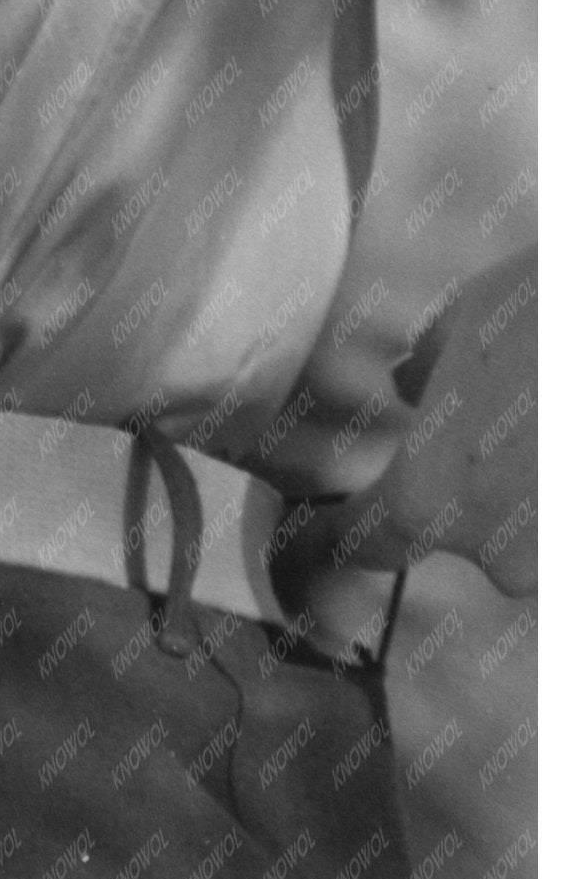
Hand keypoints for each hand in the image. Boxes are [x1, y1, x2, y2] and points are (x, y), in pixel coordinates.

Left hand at [278, 251, 537, 602]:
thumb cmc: (545, 314)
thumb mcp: (460, 325)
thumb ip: (425, 374)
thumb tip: (410, 390)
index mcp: (429, 496)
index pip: (366, 540)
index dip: (336, 538)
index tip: (317, 540)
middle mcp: (496, 552)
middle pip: (465, 530)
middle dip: (475, 481)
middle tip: (500, 416)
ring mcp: (560, 564)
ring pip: (530, 529)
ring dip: (531, 485)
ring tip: (542, 417)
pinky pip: (563, 520)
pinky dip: (560, 489)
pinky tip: (564, 429)